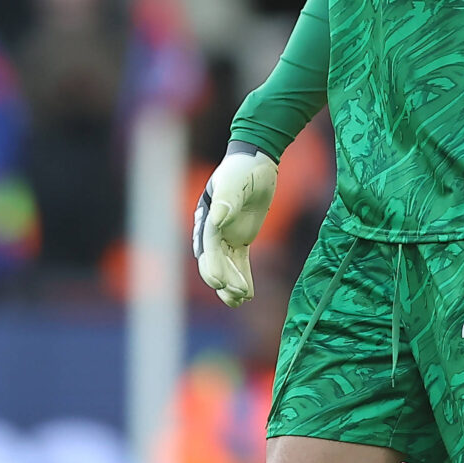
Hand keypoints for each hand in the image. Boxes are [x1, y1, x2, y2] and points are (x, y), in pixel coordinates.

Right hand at [191, 141, 276, 306]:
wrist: (256, 162)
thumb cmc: (243, 169)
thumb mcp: (235, 182)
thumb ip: (226, 200)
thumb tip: (217, 220)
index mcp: (207, 217)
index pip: (208, 246)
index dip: (213, 264)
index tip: (219, 281)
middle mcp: (213, 230)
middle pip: (214, 260)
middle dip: (224, 279)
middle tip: (237, 294)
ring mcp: (226, 236)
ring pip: (226, 266)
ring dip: (231, 284)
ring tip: (240, 300)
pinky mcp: (240, 239)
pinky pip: (239, 263)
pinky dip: (242, 278)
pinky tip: (248, 295)